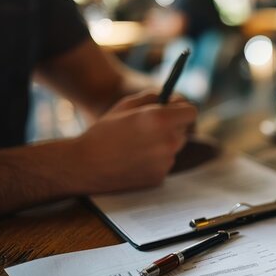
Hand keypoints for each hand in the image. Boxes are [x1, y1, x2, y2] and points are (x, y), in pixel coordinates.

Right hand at [72, 90, 197, 192]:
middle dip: (172, 127)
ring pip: (174, 149)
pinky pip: (164, 164)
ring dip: (163, 145)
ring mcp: (166, 162)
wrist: (84, 165)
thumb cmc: (104, 132)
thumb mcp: (125, 105)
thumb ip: (153, 98)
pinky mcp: (160, 178)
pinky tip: (134, 160)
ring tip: (136, 146)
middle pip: (183, 131)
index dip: (182, 110)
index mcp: (161, 119)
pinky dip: (154, 162)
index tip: (174, 111)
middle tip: (150, 129)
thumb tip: (173, 99)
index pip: (191, 112)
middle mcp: (168, 141)